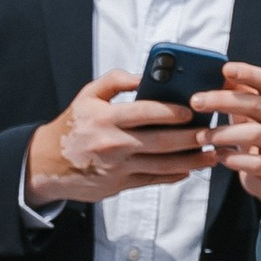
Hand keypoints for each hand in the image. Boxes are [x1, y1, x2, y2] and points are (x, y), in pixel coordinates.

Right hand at [24, 73, 215, 208]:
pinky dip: (175, 175)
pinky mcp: (121, 185)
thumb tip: (145, 75)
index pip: (146, 112)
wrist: (47, 164)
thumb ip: (115, 81)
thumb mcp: (87, 96)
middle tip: (213, 132)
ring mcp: (119, 167)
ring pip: (164, 165)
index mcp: (106, 118)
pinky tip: (190, 169)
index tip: (192, 110)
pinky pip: (154, 180)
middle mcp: (113, 144)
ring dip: (192, 161)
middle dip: (192, 138)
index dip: (172, 111)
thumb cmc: (73, 125)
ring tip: (212, 155)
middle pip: (162, 141)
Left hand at [197, 57, 260, 204]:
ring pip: (252, 133)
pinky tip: (219, 157)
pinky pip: (256, 163)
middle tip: (195, 101)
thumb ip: (238, 95)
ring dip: (222, 133)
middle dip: (222, 101)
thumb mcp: (250, 114)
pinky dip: (235, 159)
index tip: (224, 69)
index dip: (248, 74)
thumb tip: (218, 74)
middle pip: (254, 104)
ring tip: (201, 137)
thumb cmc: (258, 138)